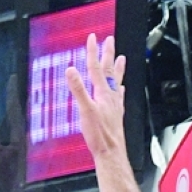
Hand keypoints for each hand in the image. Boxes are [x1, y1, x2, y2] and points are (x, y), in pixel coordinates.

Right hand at [66, 33, 126, 161]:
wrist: (111, 153)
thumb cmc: (100, 135)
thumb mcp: (85, 110)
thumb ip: (78, 90)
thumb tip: (70, 71)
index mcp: (102, 93)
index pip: (96, 68)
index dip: (93, 52)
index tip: (93, 38)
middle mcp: (111, 97)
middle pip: (109, 71)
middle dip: (108, 54)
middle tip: (110, 40)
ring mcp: (115, 105)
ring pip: (117, 82)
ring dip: (118, 69)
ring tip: (121, 58)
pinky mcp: (116, 115)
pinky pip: (119, 97)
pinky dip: (119, 89)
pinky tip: (120, 89)